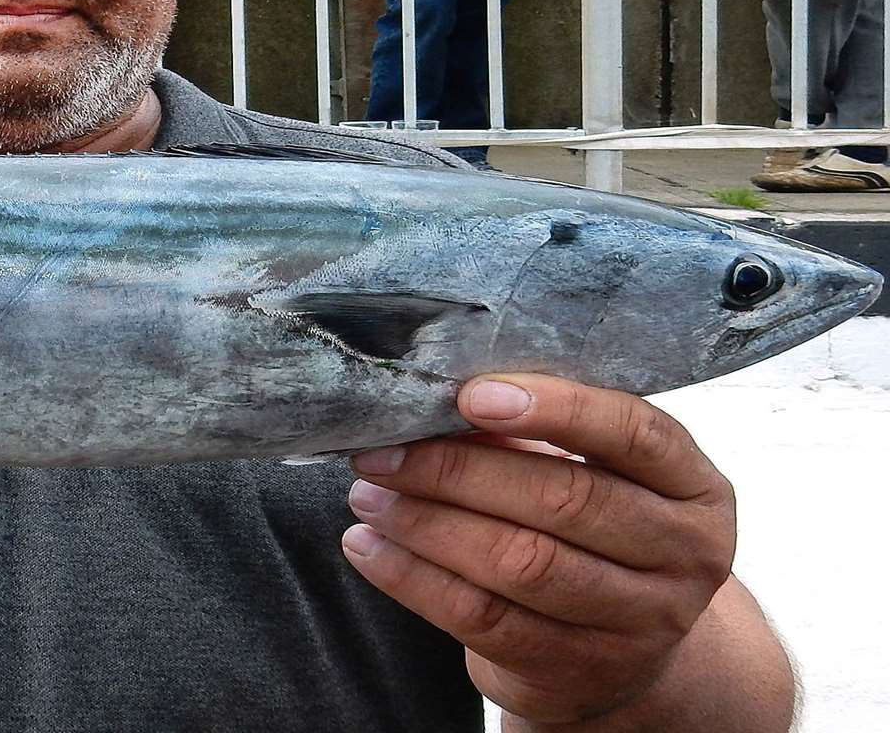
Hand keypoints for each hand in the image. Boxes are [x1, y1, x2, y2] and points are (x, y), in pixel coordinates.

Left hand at [340, 374, 736, 724]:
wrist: (617, 656)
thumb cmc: (592, 537)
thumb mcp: (593, 478)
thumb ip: (535, 439)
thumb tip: (436, 402)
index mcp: (695, 488)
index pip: (634, 432)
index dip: (553, 408)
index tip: (469, 395)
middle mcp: (684, 555)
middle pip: (564, 499)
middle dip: (458, 470)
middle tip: (382, 451)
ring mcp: (640, 622)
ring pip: (520, 562)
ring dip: (427, 523)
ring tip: (368, 497)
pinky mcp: (578, 669)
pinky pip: (483, 618)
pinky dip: (413, 578)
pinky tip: (368, 548)